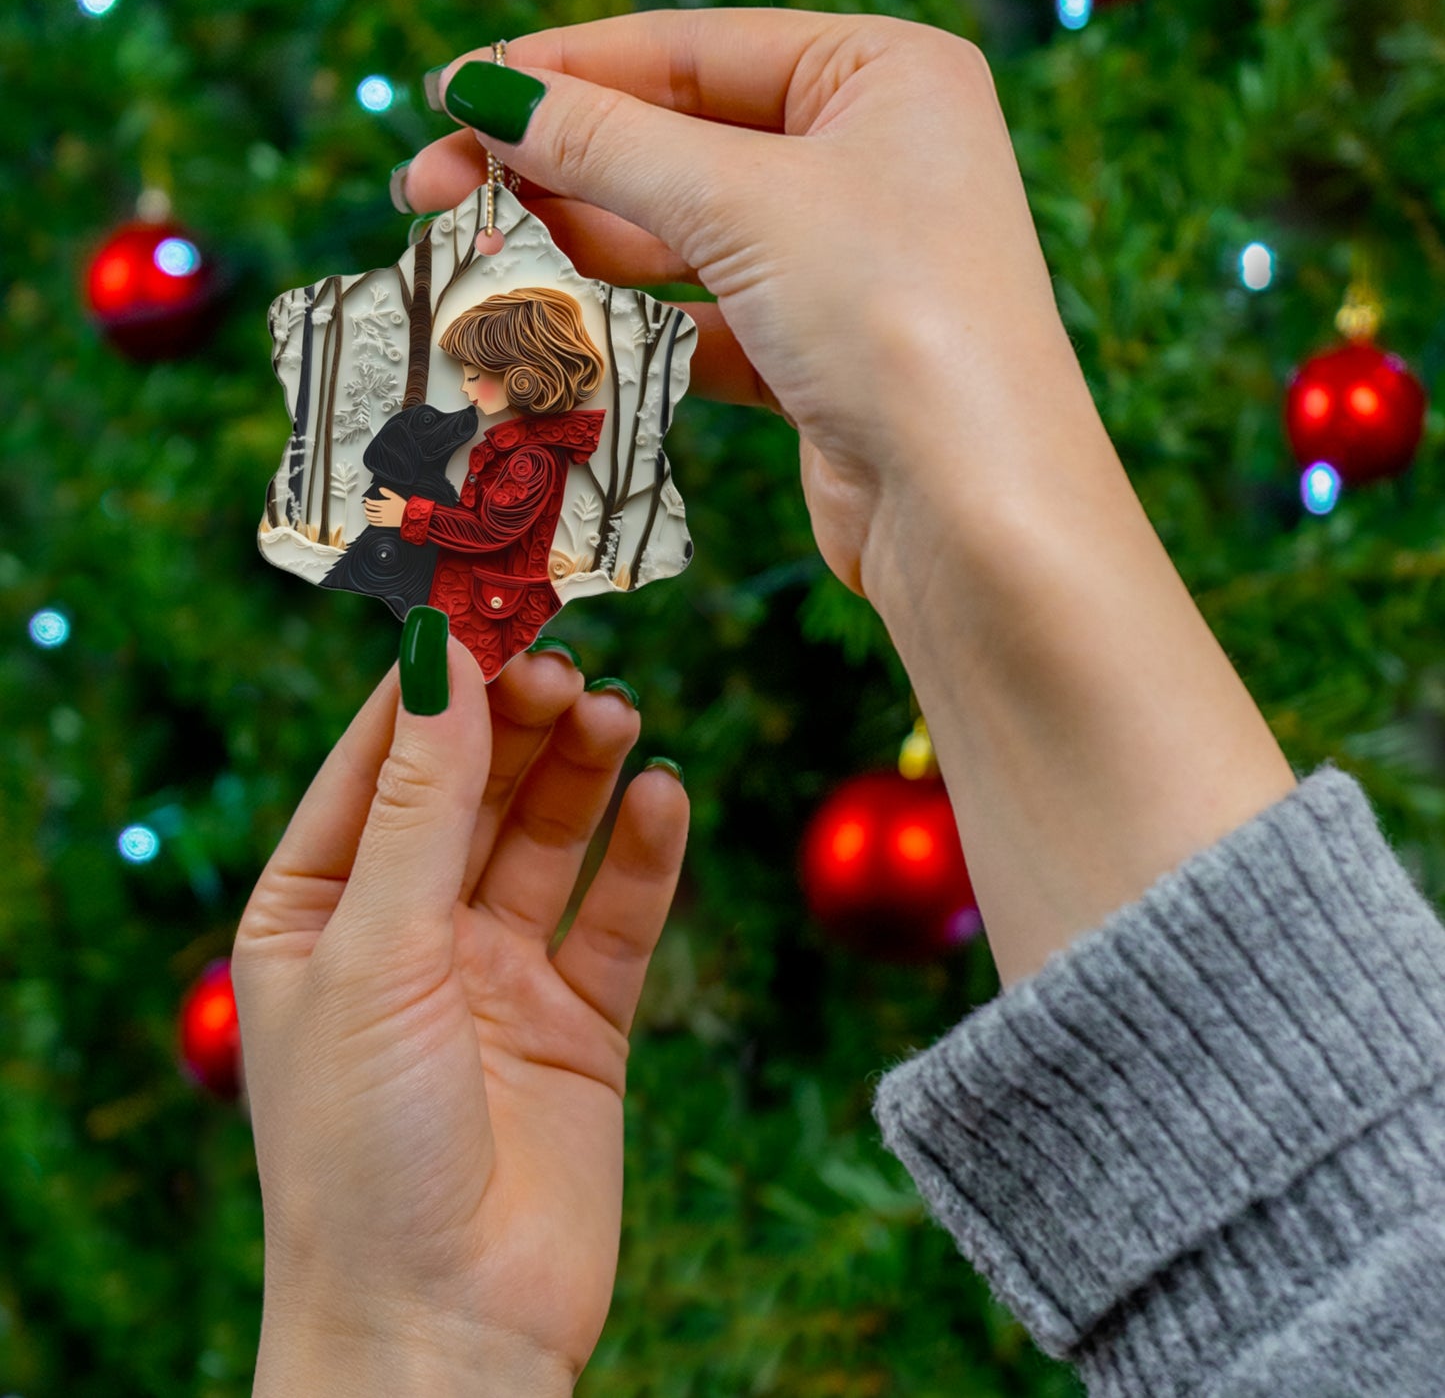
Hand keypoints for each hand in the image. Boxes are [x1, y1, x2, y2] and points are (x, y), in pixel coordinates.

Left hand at [232, 644, 687, 1393]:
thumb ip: (419, 804)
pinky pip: (617, 915)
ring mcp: (498, 975)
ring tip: (619, 713)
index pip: (378, 763)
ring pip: (549, 838)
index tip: (489, 606)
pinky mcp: (579, 1020)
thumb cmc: (363, 1152)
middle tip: (569, 660)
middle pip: (473, 789)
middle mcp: (408, 933)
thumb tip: (439, 658)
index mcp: (319, 912)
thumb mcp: (376, 953)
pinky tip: (664, 796)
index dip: (434, 684)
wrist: (446, 1332)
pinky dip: (644, 854)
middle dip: (518, 721)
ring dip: (583, 772)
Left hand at [362, 487, 406, 527]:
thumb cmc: (403, 506)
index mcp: (384, 504)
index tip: (367, 499)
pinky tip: (370, 519)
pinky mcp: (385, 524)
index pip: (371, 502)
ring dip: (367, 514)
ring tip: (366, 512)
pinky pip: (375, 523)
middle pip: (370, 509)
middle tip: (366, 505)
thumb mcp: (396, 496)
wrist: (408, 515)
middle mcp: (382, 511)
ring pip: (371, 516)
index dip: (367, 501)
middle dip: (366, 507)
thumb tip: (380, 489)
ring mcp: (383, 518)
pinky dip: (371, 521)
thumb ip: (387, 492)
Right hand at [402, 10, 1094, 595]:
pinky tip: (551, 331)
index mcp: (882, 74)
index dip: (563, 70)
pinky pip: (702, 321)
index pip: (691, 50)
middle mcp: (870, 159)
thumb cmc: (894, 317)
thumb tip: (487, 93)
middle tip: (429, 190)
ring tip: (470, 258)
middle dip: (554, 166)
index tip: (452, 94)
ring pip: (682, 238)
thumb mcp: (743, 202)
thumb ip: (608, 143)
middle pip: (677, 142)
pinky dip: (631, 328)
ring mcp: (845, 263)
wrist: (974, 511)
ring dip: (578, 249)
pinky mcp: (818, 356)